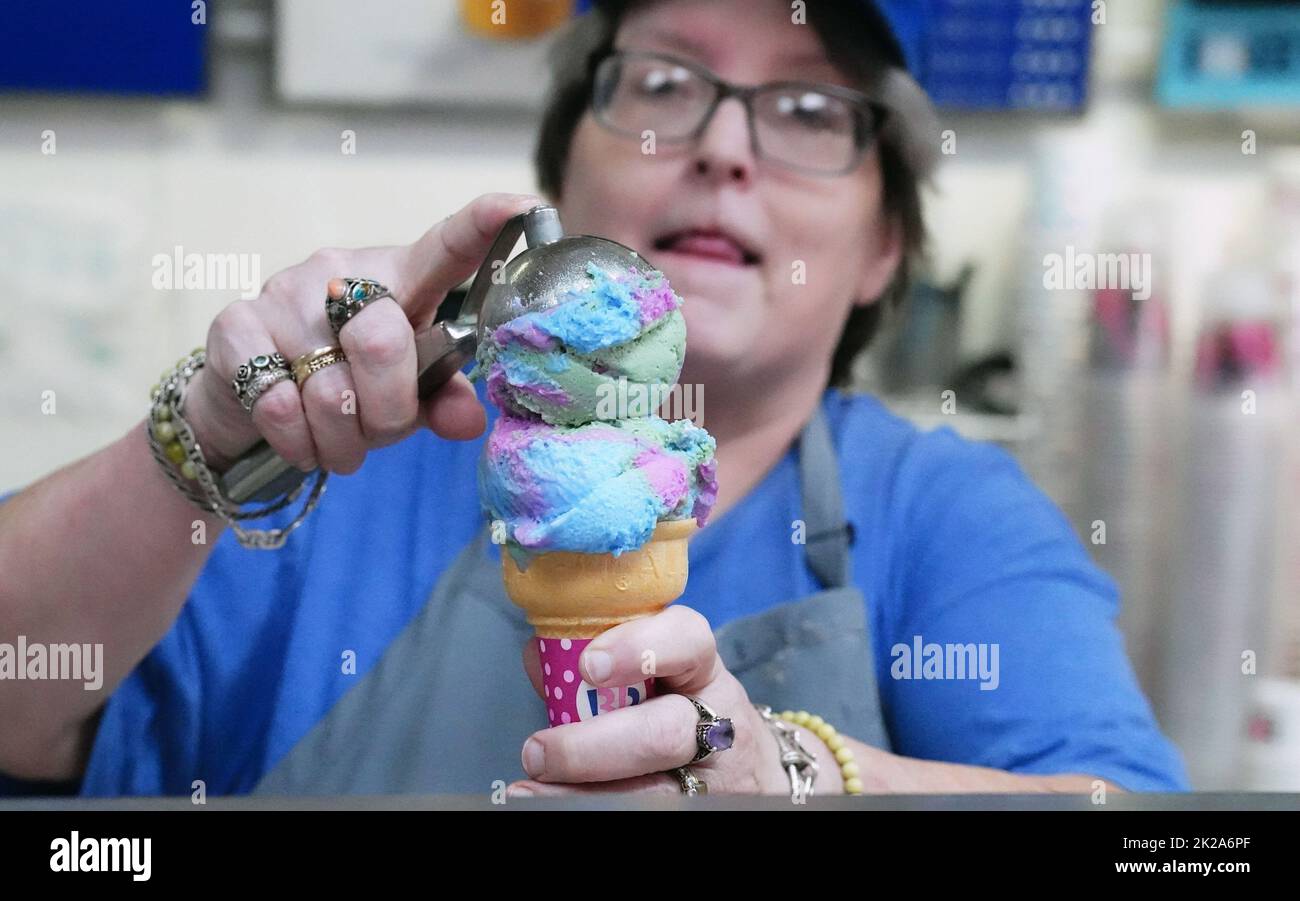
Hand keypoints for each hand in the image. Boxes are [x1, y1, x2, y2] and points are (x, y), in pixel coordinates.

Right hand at [182, 192, 545, 471]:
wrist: (243, 403)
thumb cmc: (343, 387)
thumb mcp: (402, 395)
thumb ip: (438, 401)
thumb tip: (469, 421)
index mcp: (398, 280)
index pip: (445, 246)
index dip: (484, 225)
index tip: (529, 206)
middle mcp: (340, 273)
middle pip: (382, 341)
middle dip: (387, 411)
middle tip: (380, 431)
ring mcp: (282, 294)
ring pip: (331, 389)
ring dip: (343, 439)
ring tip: (340, 442)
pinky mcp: (235, 326)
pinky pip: (281, 406)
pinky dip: (300, 443)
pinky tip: (302, 441)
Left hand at [507, 605, 843, 797]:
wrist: (747, 766)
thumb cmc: (682, 706)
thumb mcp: (659, 673)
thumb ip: (602, 661)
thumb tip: (541, 656)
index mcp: (702, 669)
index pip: (687, 642)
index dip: (639, 648)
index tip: (590, 664)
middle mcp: (716, 720)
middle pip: (663, 734)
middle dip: (591, 746)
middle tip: (537, 752)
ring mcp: (712, 775)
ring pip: (655, 792)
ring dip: (582, 794)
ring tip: (528, 792)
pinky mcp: (700, 807)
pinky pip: (646, 811)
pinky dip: (594, 807)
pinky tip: (553, 806)